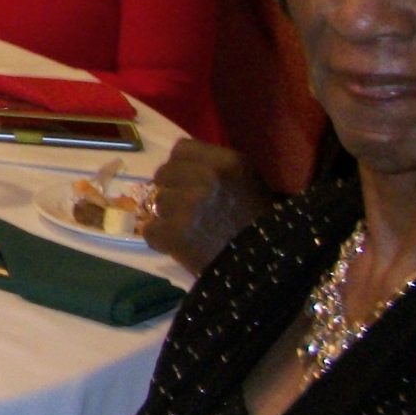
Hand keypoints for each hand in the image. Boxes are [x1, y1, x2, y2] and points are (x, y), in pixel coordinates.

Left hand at [146, 137, 270, 272]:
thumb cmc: (260, 224)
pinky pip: (149, 229)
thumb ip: (215, 168)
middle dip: (170, 189)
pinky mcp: (173, 232)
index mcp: (227, 162)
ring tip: (186, 229)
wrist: (265, 265)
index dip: (180, 165)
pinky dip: (160, 240)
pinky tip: (179, 245)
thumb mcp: (247, 182)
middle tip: (184, 207)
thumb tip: (180, 166)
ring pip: (155, 202)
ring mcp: (187, 205)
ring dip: (166, 216)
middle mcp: (205, 178)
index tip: (185, 179)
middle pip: (163, 173)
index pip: (181, 149)